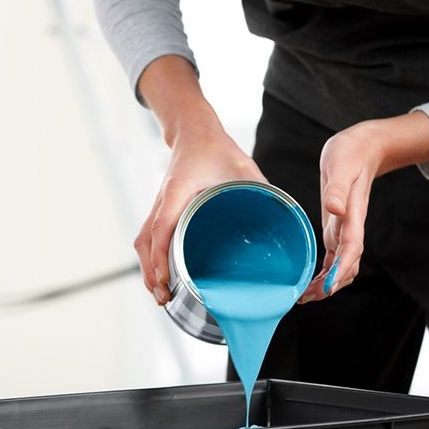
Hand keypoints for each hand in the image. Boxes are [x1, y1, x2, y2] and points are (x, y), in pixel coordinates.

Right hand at [134, 117, 265, 305]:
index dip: (161, 254)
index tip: (165, 277)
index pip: (163, 225)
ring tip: (161, 294)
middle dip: (151, 271)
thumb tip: (284, 219)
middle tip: (164, 296)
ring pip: (143, 241)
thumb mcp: (243, 168)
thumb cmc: (217, 148)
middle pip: (146, 240)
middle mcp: (164, 200)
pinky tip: (162, 275)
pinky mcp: (162, 209)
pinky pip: (149, 237)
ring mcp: (160, 205)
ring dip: (148, 269)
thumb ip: (262, 191)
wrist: (195, 132)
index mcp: (179, 190)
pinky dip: (152, 258)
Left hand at [299, 112, 428, 302]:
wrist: (363, 148)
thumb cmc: (350, 154)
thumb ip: (338, 188)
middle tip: (305, 298)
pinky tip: (310, 280)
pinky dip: (324, 273)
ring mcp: (346, 230)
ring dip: (326, 284)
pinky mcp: (338, 229)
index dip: (341, 271)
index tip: (327, 288)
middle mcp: (351, 228)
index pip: (351, 249)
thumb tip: (335, 208)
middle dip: (330, 286)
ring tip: (303, 296)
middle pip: (347, 266)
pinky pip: (334, 258)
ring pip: (341, 266)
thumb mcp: (341, 165)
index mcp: (353, 215)